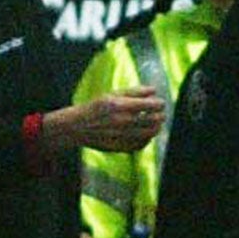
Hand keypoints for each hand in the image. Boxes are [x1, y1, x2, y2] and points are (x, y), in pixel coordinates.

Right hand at [44, 87, 165, 153]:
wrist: (77, 127)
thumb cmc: (95, 107)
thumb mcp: (112, 94)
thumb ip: (134, 92)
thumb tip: (154, 90)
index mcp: (121, 106)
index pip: (151, 105)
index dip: (159, 103)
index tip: (160, 103)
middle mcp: (123, 122)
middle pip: (154, 120)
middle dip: (161, 115)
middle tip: (161, 113)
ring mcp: (122, 136)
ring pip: (150, 133)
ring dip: (156, 127)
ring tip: (155, 123)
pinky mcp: (121, 147)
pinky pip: (141, 144)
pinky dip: (147, 139)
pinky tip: (145, 133)